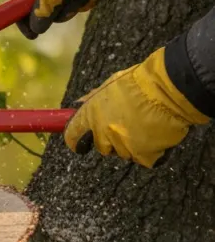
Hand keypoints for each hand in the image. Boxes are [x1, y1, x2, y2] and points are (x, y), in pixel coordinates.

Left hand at [65, 47, 208, 167]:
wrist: (168, 90)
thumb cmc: (139, 82)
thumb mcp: (110, 84)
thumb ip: (93, 97)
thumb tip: (77, 104)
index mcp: (91, 115)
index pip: (72, 136)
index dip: (76, 140)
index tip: (80, 142)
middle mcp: (103, 133)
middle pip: (101, 146)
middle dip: (109, 139)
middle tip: (126, 125)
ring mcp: (123, 146)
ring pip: (123, 152)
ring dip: (131, 144)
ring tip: (145, 125)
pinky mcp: (143, 156)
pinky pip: (143, 159)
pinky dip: (149, 151)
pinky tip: (156, 135)